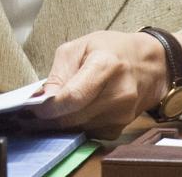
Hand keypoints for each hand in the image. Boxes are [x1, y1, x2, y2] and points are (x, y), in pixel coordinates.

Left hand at [30, 31, 168, 139]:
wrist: (148, 65)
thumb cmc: (112, 50)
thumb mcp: (80, 47)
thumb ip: (59, 73)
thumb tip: (43, 99)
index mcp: (106, 65)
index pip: (74, 97)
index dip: (50, 106)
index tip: (33, 108)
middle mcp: (119, 93)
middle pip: (74, 116)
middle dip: (50, 117)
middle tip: (34, 112)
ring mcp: (123, 113)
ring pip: (79, 128)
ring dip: (63, 122)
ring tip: (55, 109)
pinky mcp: (121, 127)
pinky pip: (89, 133)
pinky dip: (78, 125)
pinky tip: (77, 112)